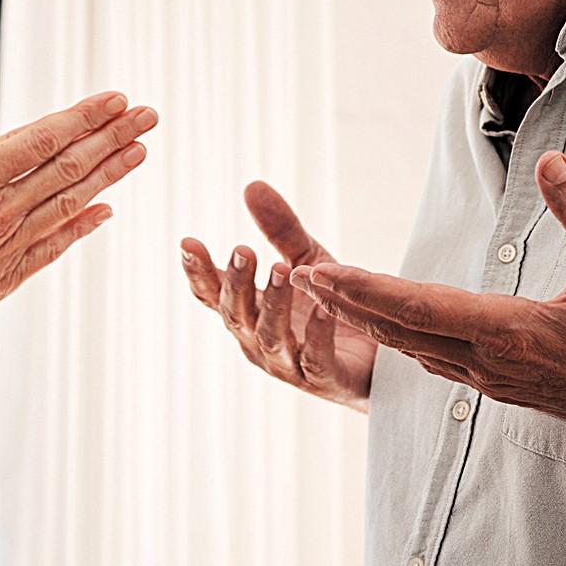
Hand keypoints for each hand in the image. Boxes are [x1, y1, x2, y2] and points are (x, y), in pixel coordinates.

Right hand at [0, 79, 156, 392]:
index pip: (43, 139)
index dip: (83, 116)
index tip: (117, 98)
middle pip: (69, 166)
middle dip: (113, 137)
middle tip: (148, 115)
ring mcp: (7, 247)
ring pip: (71, 202)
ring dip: (110, 175)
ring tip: (141, 150)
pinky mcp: (7, 277)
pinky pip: (56, 246)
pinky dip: (84, 226)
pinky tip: (107, 211)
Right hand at [180, 182, 376, 410]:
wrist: (377, 359)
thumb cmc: (330, 308)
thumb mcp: (307, 261)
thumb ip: (280, 230)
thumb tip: (252, 186)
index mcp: (249, 313)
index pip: (213, 294)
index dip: (198, 271)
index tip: (188, 242)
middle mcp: (259, 341)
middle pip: (237, 314)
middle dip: (237, 282)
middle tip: (243, 250)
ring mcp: (288, 364)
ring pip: (270, 336)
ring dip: (273, 303)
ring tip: (281, 269)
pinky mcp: (324, 379)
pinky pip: (315, 359)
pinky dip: (317, 334)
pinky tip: (322, 308)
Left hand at [287, 152, 565, 436]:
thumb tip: (550, 160)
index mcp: (516, 331)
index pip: (422, 308)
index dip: (368, 291)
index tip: (324, 272)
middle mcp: (493, 362)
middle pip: (401, 330)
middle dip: (348, 303)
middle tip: (299, 276)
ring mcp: (492, 381)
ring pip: (411, 349)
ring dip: (365, 320)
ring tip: (325, 291)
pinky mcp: (498, 387)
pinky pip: (432, 360)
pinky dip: (397, 337)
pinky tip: (378, 321)